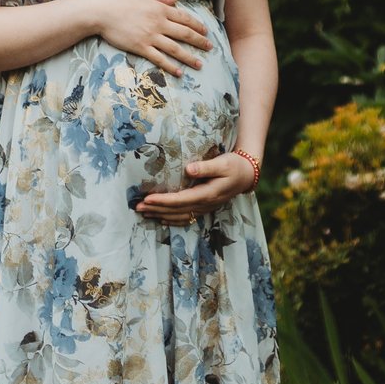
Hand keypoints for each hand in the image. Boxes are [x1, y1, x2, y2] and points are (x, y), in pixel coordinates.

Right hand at [85, 0, 210, 74]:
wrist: (101, 11)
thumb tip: (175, 0)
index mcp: (160, 8)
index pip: (184, 18)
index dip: (197, 25)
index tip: (206, 31)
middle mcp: (159, 23)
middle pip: (184, 34)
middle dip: (199, 42)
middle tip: (210, 48)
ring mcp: (150, 36)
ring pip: (175, 49)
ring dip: (190, 57)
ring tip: (200, 65)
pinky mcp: (141, 47)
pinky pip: (159, 59)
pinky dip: (171, 66)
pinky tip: (179, 72)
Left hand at [137, 151, 256, 224]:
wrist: (247, 175)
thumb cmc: (234, 165)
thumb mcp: (223, 163)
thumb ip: (206, 167)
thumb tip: (188, 169)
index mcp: (208, 194)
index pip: (181, 200)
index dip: (163, 200)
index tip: (147, 198)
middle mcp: (205, 204)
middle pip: (177, 210)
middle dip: (156, 209)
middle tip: (137, 207)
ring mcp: (205, 208)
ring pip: (179, 216)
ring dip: (161, 215)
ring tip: (144, 213)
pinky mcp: (204, 207)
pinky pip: (186, 218)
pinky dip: (172, 220)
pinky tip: (161, 219)